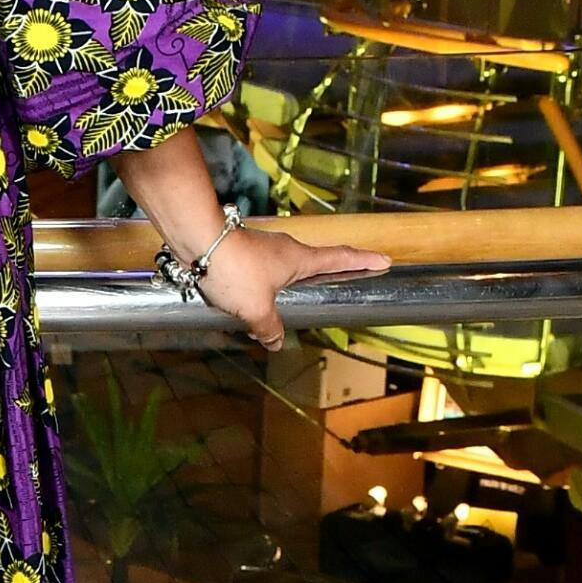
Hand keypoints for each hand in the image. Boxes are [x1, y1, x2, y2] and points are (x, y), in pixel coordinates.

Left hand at [194, 223, 389, 350]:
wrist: (198, 241)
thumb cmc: (235, 272)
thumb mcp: (256, 310)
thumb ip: (270, 329)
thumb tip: (276, 342)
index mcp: (300, 259)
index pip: (340, 258)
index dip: (363, 260)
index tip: (383, 259)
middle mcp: (286, 249)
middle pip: (314, 261)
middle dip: (328, 270)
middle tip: (343, 278)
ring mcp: (264, 247)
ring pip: (283, 267)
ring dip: (288, 281)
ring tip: (286, 301)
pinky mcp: (242, 249)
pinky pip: (261, 269)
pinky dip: (262, 283)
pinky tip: (248, 299)